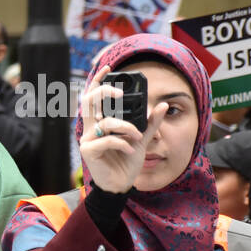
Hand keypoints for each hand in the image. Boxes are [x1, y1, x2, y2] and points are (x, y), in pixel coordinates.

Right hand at [79, 65, 166, 193]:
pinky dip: (122, 143)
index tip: (107, 67)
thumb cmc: (126, 162)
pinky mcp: (88, 151)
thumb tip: (162, 105)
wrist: (120, 184)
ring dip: (126, 128)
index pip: (94, 98)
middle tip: (121, 95)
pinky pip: (107, 139)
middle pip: (90, 101)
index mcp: (100, 123)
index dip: (98, 81)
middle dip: (105, 92)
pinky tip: (129, 150)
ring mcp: (87, 140)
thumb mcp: (142, 139)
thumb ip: (150, 123)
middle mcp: (91, 129)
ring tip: (136, 138)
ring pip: (106, 123)